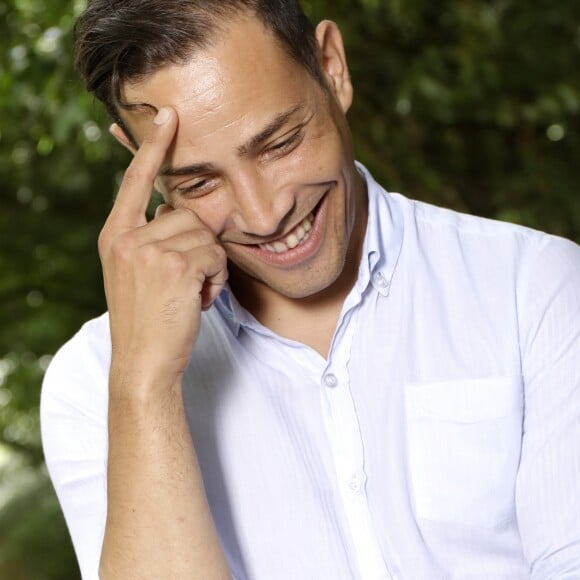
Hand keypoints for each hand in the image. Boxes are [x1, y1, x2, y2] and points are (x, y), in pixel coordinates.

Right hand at [98, 107, 227, 390]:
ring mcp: (148, 250)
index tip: (168, 115)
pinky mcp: (174, 266)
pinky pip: (216, 256)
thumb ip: (151, 238)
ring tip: (193, 293)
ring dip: (211, 266)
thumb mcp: (137, 273)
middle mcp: (127, 237)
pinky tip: (200, 301)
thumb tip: (177, 209)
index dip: (154, 147)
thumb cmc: (149, 319)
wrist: (144, 362)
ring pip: (206, 236)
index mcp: (116, 235)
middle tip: (189, 281)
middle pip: (188, 214)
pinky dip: (217, 279)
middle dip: (200, 247)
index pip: (135, 181)